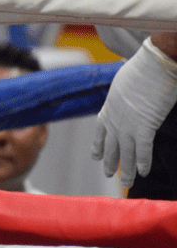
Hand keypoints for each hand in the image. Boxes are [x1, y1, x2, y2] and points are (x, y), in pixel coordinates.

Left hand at [93, 36, 176, 186]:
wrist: (153, 65)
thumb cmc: (142, 69)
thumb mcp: (123, 83)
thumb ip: (123, 94)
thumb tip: (127, 93)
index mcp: (108, 108)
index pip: (99, 131)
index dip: (98, 145)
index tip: (95, 156)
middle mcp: (115, 120)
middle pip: (111, 146)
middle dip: (110, 161)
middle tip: (108, 173)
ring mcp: (128, 126)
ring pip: (126, 153)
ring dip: (126, 169)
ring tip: (126, 181)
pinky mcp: (145, 128)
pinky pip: (143, 150)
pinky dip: (143, 162)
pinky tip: (143, 172)